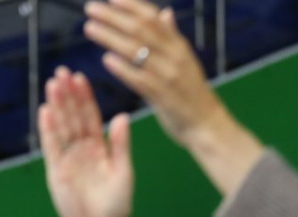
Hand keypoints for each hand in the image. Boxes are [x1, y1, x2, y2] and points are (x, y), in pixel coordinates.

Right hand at [38, 67, 132, 216]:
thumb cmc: (116, 205)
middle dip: (67, 95)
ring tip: (53, 84)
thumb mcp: (124, 171)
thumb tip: (122, 116)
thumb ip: (121, 145)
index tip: (80, 77)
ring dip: (57, 106)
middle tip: (62, 72)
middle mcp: (81, 150)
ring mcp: (67, 160)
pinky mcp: (56, 172)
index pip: (90, 117)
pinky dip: (48, 129)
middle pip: (73, 117)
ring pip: (61, 127)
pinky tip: (46, 111)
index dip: (85, 98)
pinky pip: (52, 147)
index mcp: (99, 148)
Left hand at [81, 0, 225, 148]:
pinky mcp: (163, 97)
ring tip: (90, 29)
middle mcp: (174, 56)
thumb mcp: (185, 60)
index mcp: (178, 45)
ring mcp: (169, 75)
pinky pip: (140, 79)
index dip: (131, 6)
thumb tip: (164, 12)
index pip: (152, 19)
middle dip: (114, 17)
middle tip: (90, 9)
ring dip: (111, 37)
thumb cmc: (192, 93)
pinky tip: (106, 59)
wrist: (208, 124)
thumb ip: (171, 37)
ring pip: (136, 50)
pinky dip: (123, 68)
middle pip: (140, 29)